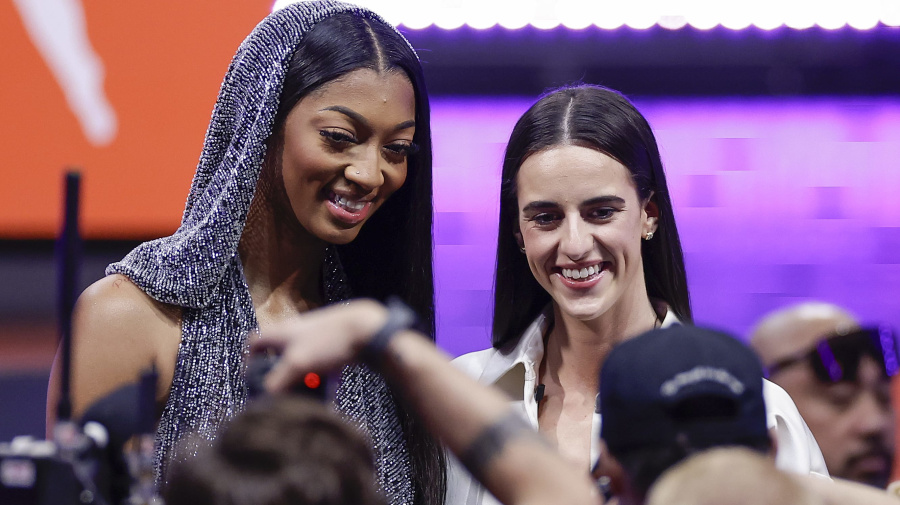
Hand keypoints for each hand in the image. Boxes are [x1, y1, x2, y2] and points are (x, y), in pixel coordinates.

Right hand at [251, 299, 387, 392]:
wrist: (367, 329)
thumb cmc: (329, 342)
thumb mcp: (297, 364)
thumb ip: (277, 382)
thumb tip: (264, 398)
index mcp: (281, 332)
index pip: (254, 342)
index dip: (250, 361)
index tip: (254, 378)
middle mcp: (295, 331)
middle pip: (279, 355)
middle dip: (281, 376)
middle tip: (284, 391)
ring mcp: (315, 336)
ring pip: (301, 362)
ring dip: (303, 379)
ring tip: (308, 394)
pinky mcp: (332, 343)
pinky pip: (320, 364)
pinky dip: (321, 377)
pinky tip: (329, 390)